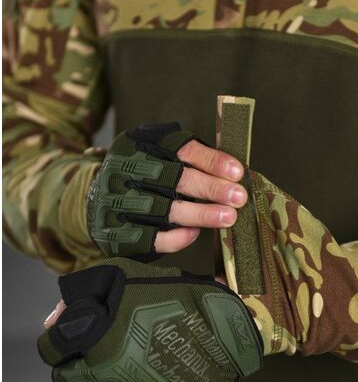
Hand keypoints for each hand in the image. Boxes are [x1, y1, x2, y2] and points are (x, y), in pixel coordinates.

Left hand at [38, 258, 262, 381]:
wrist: (224, 328)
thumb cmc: (174, 295)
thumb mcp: (125, 276)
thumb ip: (83, 294)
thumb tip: (51, 322)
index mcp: (99, 338)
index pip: (51, 351)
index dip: (56, 342)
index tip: (68, 338)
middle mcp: (109, 373)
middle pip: (66, 380)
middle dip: (73, 364)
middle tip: (92, 353)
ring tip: (112, 370)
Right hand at [87, 123, 246, 260]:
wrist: (95, 200)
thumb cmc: (143, 177)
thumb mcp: (159, 155)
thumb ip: (190, 160)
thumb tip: (233, 175)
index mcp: (139, 144)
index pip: (180, 148)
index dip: (210, 160)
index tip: (237, 172)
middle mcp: (124, 170)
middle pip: (173, 178)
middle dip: (210, 188)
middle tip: (238, 197)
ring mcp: (117, 201)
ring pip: (165, 209)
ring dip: (200, 214)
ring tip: (228, 217)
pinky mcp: (116, 232)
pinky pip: (152, 238)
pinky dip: (177, 237)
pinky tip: (195, 233)